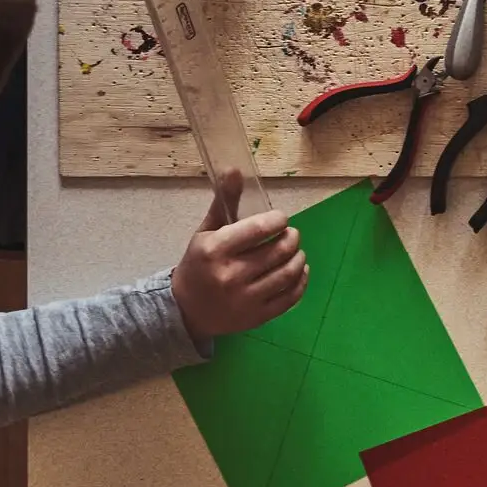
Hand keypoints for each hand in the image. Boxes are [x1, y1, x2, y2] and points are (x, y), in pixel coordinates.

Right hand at [171, 172, 307, 340]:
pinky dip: (301, 281)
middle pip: (279, 251)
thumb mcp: (206, 231)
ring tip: (295, 250)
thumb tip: (235, 168)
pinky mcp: (257, 317)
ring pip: (288, 273)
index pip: (259, 229)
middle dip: (292, 238)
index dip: (278, 220)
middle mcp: (230, 275)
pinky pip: (290, 297)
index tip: (281, 219)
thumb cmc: (198, 264)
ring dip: (299, 257)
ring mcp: (245, 299)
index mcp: (215, 250)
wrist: (186, 310)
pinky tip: (299, 270)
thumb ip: (224, 201)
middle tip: (291, 234)